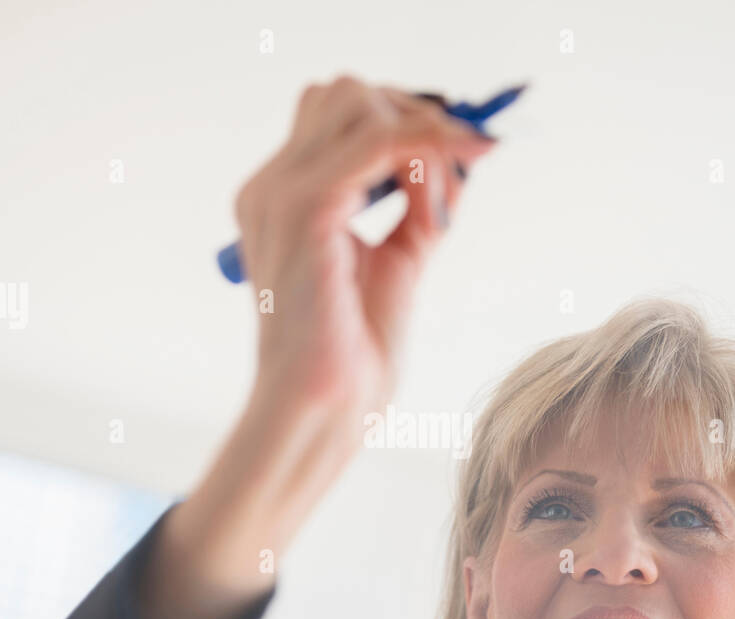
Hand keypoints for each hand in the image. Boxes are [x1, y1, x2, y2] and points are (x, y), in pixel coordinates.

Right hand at [234, 75, 497, 416]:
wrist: (324, 409)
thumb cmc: (352, 357)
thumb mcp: (396, 263)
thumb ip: (416, 209)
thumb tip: (457, 161)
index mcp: (283, 201)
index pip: (338, 115)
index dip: (403, 122)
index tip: (461, 151)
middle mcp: (272, 188)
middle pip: (344, 93)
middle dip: (413, 116)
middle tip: (461, 161)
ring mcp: (281, 194)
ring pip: (358, 102)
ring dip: (423, 132)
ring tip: (452, 190)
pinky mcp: (305, 210)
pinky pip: (376, 142)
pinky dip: (428, 144)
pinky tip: (462, 164)